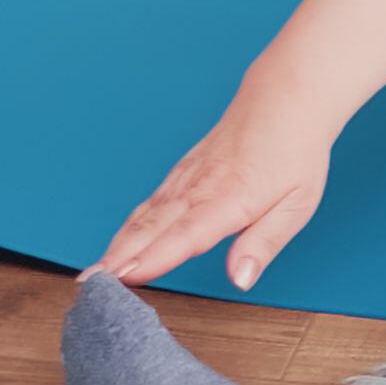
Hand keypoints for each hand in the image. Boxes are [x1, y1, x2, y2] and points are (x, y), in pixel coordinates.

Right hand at [88, 94, 333, 291]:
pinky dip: (129, 227)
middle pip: (152, 228)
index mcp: (230, 198)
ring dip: (116, 245)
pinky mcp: (183, 173)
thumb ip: (264, 244)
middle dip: (118, 259)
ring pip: (145, 216)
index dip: (154, 258)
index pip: (185, 235)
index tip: (124, 278)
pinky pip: (151, 203)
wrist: (286, 98)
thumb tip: (240, 279)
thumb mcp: (297, 204)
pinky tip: (118, 246)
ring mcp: (187, 178)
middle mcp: (200, 188)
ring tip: (92, 275)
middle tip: (88, 287)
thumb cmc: (295, 151)